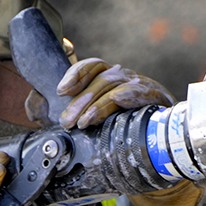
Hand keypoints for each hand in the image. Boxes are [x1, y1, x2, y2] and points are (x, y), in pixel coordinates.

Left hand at [24, 58, 174, 128]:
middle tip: (66, 121)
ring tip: (82, 123)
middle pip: (99, 80)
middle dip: (79, 101)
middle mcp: (125, 77)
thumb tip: (34, 109)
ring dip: (94, 105)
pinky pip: (134, 94)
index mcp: (112, 78)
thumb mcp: (102, 118)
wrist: (171, 138)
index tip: (61, 91)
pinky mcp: (154, 96)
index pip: (92, 66)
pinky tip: (109, 108)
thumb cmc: (131, 127)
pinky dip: (120, 99)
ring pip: (112, 87)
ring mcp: (140, 85)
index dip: (75, 74)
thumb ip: (72, 112)